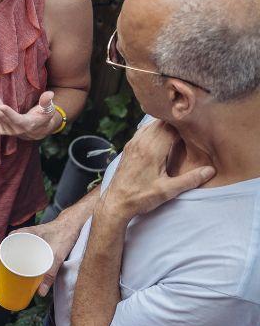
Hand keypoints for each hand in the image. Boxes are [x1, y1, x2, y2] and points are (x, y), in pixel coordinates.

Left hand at [0, 80, 60, 141]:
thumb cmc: (43, 117)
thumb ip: (47, 102)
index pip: (16, 119)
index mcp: (26, 125)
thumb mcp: (48, 110)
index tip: (1, 106)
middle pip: (1, 114)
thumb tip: (50, 94)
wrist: (37, 131)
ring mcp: (7, 131)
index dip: (9, 113)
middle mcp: (15, 129)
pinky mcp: (1, 130)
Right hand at [0, 213, 82, 300]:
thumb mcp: (57, 254)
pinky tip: (2, 285)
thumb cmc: (63, 235)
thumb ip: (51, 272)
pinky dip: (3, 274)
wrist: (70, 226)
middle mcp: (14, 240)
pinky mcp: (23, 251)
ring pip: (1, 263)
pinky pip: (9, 262)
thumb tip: (40, 293)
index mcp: (18, 236)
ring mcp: (17, 246)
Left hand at [100, 119, 215, 221]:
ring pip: (152, 124)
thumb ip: (190, 180)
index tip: (198, 127)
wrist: (115, 203)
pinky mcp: (129, 148)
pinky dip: (155, 130)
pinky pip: (144, 131)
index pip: (172, 125)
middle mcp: (141, 142)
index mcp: (152, 149)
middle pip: (162, 121)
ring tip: (180, 130)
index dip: (186, 125)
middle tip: (192, 127)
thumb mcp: (167, 191)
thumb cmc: (140, 198)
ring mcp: (133, 144)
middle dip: (177, 122)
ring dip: (166, 125)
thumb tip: (210, 171)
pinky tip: (163, 137)